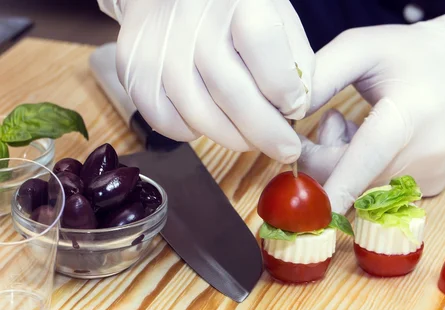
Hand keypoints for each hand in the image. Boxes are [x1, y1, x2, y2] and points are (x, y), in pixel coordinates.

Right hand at [97, 0, 313, 162]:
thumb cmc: (232, 8)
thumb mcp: (276, 14)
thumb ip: (296, 58)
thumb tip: (299, 107)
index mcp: (238, 0)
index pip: (265, 53)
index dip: (285, 91)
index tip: (295, 108)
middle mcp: (193, 22)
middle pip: (233, 95)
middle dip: (266, 134)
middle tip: (285, 149)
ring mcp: (160, 48)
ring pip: (201, 117)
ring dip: (235, 138)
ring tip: (252, 138)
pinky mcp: (135, 70)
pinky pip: (167, 122)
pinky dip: (193, 133)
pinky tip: (211, 121)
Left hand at [299, 0, 444, 212]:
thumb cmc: (411, 55)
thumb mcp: (363, 48)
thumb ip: (322, 77)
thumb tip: (286, 116)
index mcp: (409, 113)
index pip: (369, 154)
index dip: (341, 184)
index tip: (318, 211)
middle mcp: (425, 153)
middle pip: (353, 177)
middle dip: (324, 156)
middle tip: (331, 120)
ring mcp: (431, 176)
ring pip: (363, 187)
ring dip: (346, 161)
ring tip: (363, 125)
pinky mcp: (431, 189)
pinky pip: (380, 190)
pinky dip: (368, 171)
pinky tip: (383, 142)